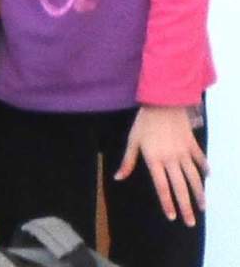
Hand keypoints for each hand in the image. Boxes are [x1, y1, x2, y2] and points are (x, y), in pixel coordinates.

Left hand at [114, 105, 207, 225]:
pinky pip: (200, 160)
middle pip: (180, 187)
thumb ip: (128, 161)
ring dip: (199, 193)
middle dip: (186, 206)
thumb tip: (118, 178)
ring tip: (202, 206)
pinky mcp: (192, 144)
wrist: (163, 102)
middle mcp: (171, 160)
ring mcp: (183, 153)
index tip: (172, 217)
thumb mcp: (133, 140)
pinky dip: (204, 169)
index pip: (162, 186)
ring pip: (194, 177)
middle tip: (191, 222)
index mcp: (155, 160)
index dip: (167, 202)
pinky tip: (207, 177)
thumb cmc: (144, 122)